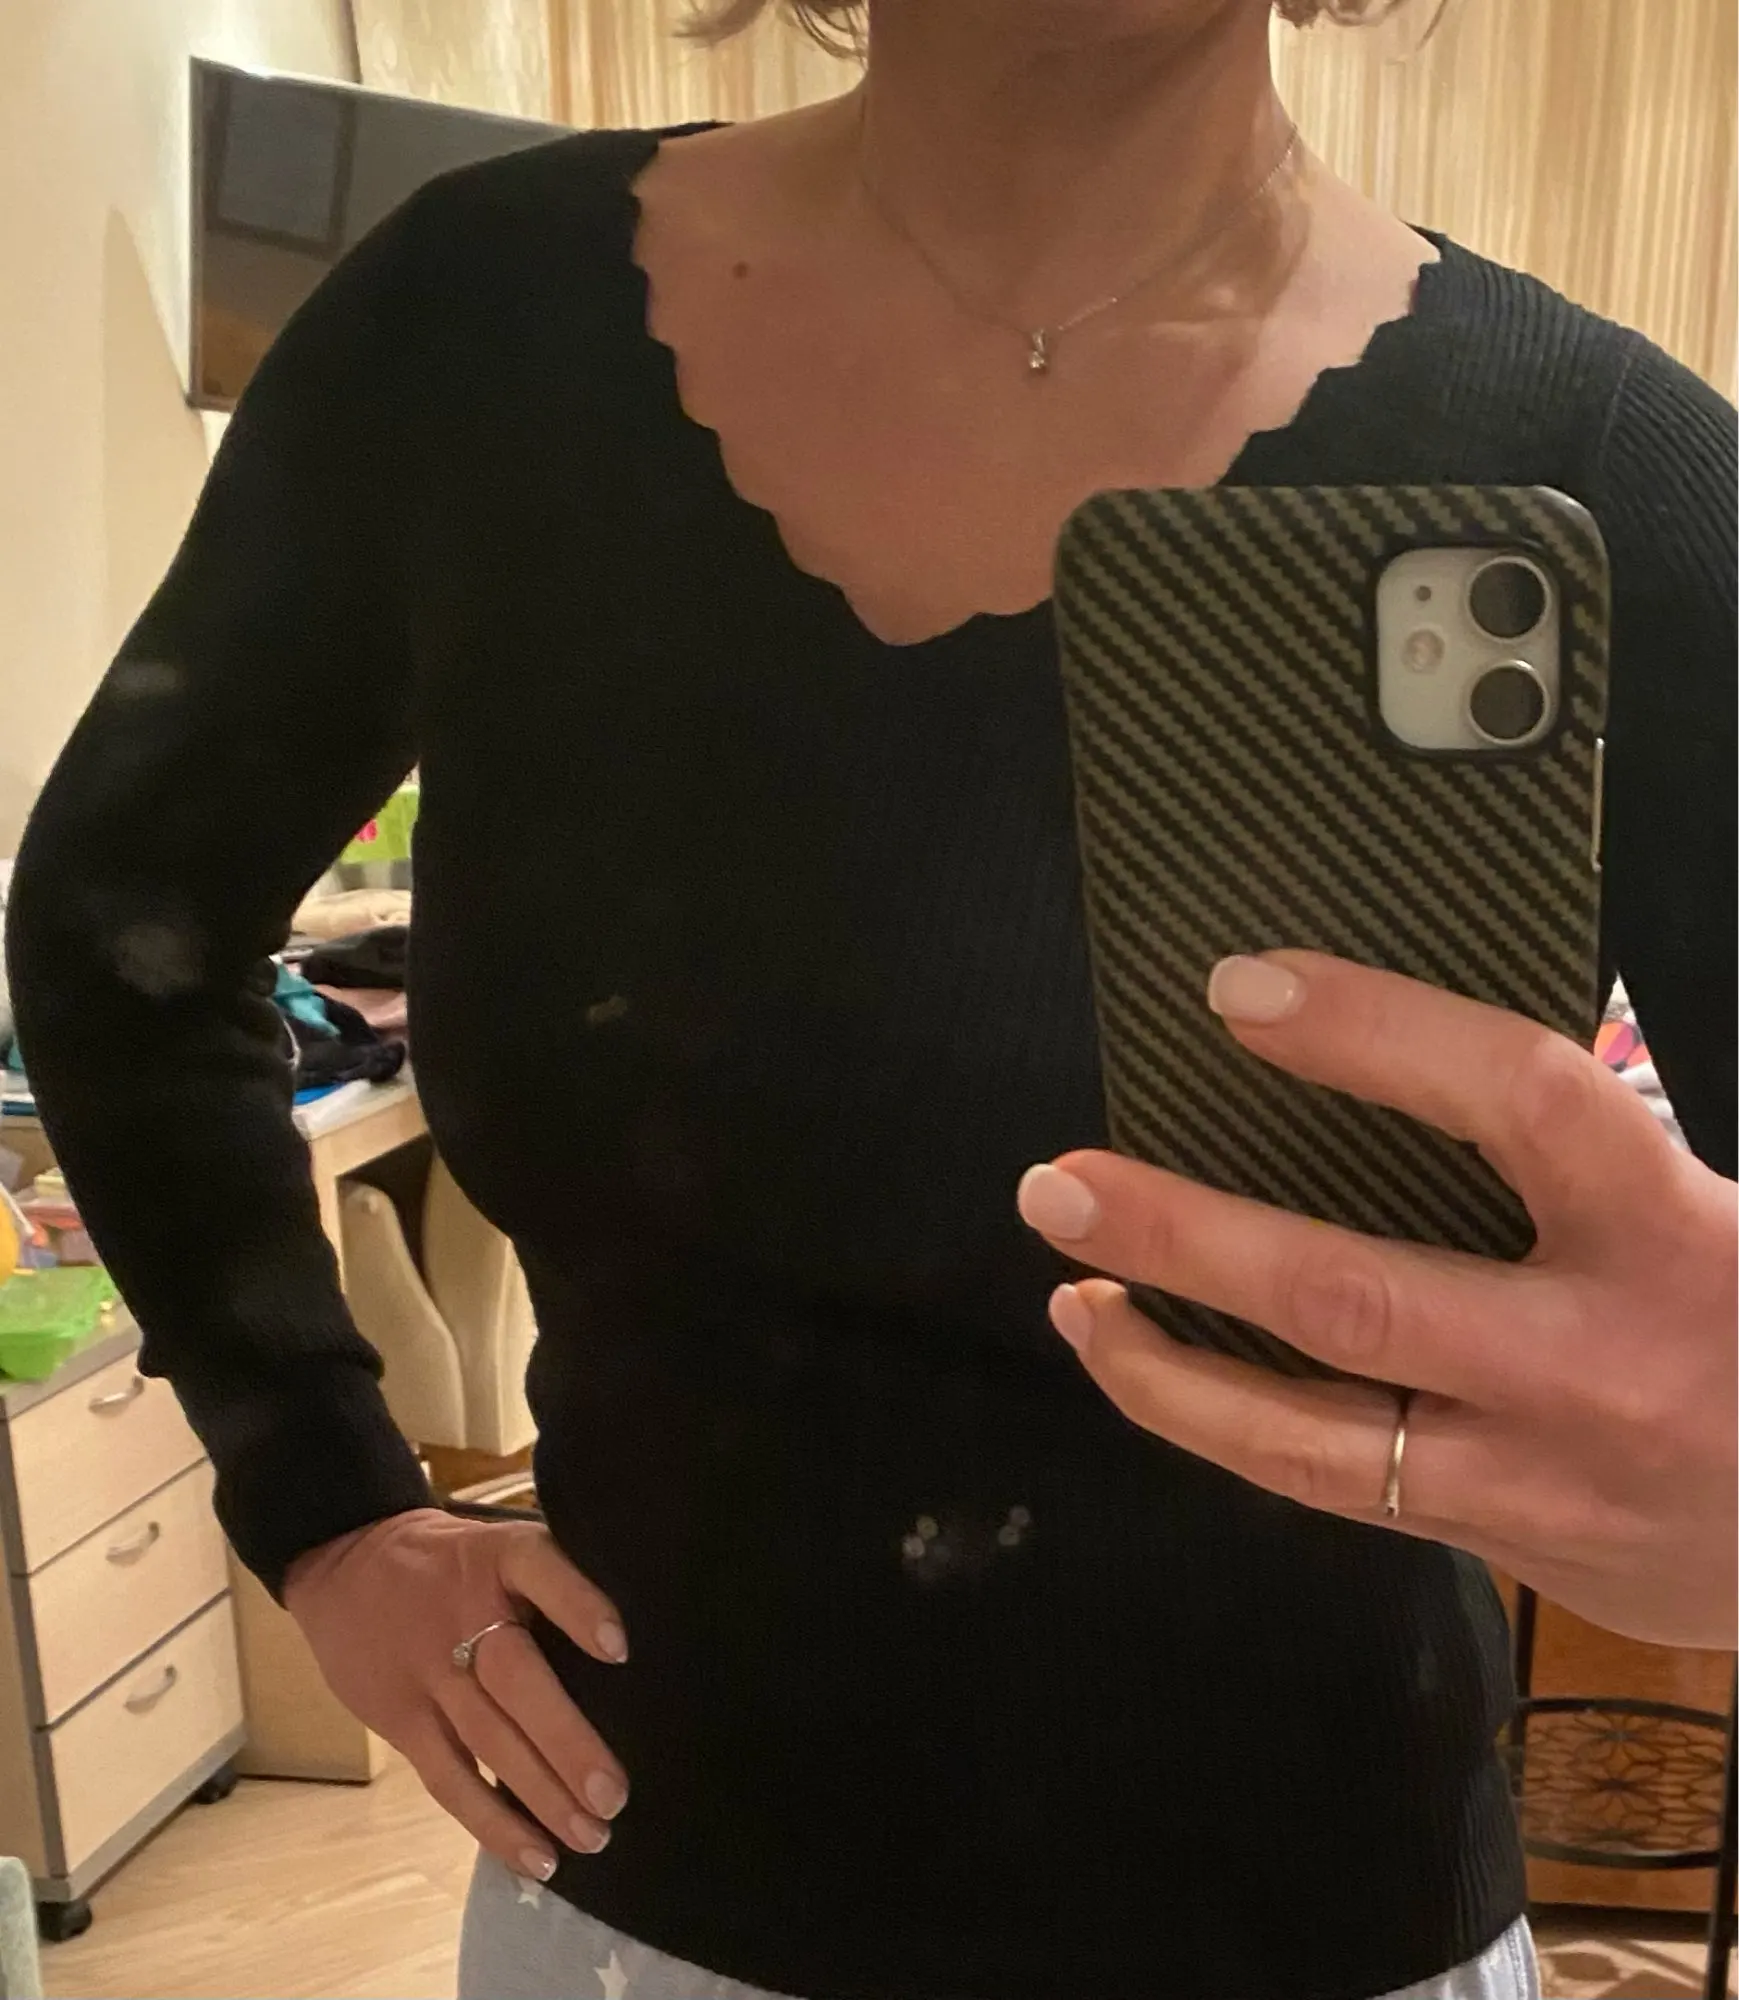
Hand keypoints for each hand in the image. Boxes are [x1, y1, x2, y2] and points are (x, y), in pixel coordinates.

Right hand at [283, 1508, 629, 1879]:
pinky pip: (450, 1779)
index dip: (578, 1607)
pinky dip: (492, 1824)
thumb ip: (548, 1582)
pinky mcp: (401, 1721)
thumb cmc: (450, 1563)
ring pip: (487, 1741)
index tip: (619, 1647)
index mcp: (495, 1560)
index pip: (539, 1571)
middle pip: (516, 1680)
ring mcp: (428, 1674)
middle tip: (614, 1793)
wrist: (344, 1561)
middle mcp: (463, 1617)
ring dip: (541, 1796)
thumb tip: (626, 1645)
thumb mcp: (495, 1545)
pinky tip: (536, 1856)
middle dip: (566, 1741)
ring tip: (592, 1836)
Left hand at [1017, 952, 1736, 1649]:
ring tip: (1074, 1296)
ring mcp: (1538, 1477)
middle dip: (1186, 1237)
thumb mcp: (1712, 1208)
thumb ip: (1584, 1144)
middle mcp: (1595, 1362)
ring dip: (1163, 1368)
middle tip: (1062, 1185)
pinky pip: (1332, 1489)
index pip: (1516, 1096)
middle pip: (1354, 1297)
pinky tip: (1156, 1373)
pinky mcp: (1500, 1548)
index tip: (1242, 990)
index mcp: (1672, 1231)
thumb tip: (1398, 1048)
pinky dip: (1224, 1430)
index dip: (1374, 1031)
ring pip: (1308, 1434)